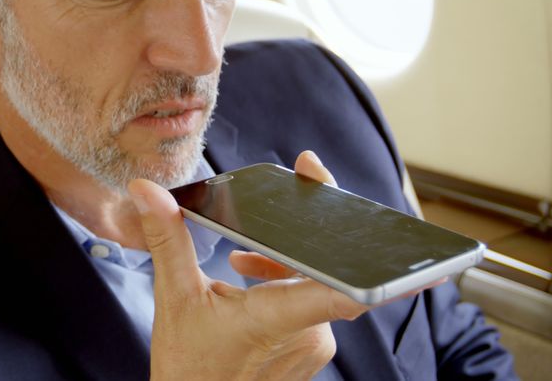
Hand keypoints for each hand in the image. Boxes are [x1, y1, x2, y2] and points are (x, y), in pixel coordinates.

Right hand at [128, 151, 368, 380]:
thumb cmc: (189, 371)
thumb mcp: (174, 300)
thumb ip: (168, 240)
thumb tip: (148, 192)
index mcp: (278, 318)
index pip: (345, 291)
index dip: (381, 271)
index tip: (403, 249)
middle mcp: (309, 335)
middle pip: (327, 268)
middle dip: (303, 233)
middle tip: (296, 189)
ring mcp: (313, 347)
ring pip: (316, 284)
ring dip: (284, 262)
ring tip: (241, 260)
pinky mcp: (310, 352)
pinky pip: (310, 304)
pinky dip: (284, 285)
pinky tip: (249, 279)